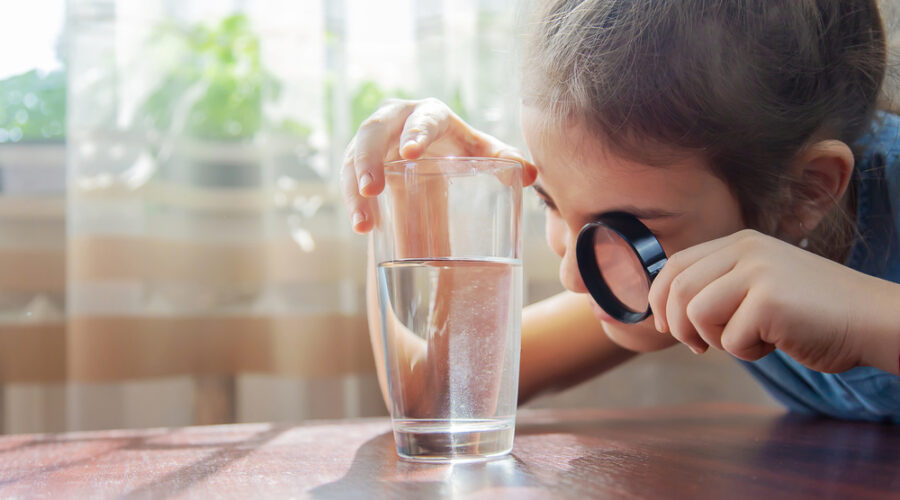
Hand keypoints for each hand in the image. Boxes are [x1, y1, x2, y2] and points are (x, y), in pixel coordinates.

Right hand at [341, 98, 535, 232]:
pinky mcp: (359, 160)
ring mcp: (372, 140)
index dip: (414, 131)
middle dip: (368, 159)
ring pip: (353, 158)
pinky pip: (349, 179)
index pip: (422, 117)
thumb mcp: (481, 154)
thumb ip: (504, 160)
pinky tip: (363, 228)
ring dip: (353, 189)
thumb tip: (530, 173)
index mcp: (431, 114)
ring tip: (363, 223)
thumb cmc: (460, 150)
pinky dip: (353, 203)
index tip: (409, 152)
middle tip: (371, 188)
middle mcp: (395, 120)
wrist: (433, 156)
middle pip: (373, 132)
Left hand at [648, 229, 897, 373]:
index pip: (676, 264)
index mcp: (740, 242)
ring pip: (697, 313)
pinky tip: (777, 342)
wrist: (872, 319)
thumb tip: (667, 311)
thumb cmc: (813, 313)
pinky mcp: (769, 301)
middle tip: (698, 347)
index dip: (659, 297)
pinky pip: (730, 339)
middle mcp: (746, 250)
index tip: (664, 325)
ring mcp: (758, 272)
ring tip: (752, 339)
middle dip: (678, 325)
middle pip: (678, 288)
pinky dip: (748, 352)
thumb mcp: (760, 284)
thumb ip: (720, 287)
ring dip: (717, 339)